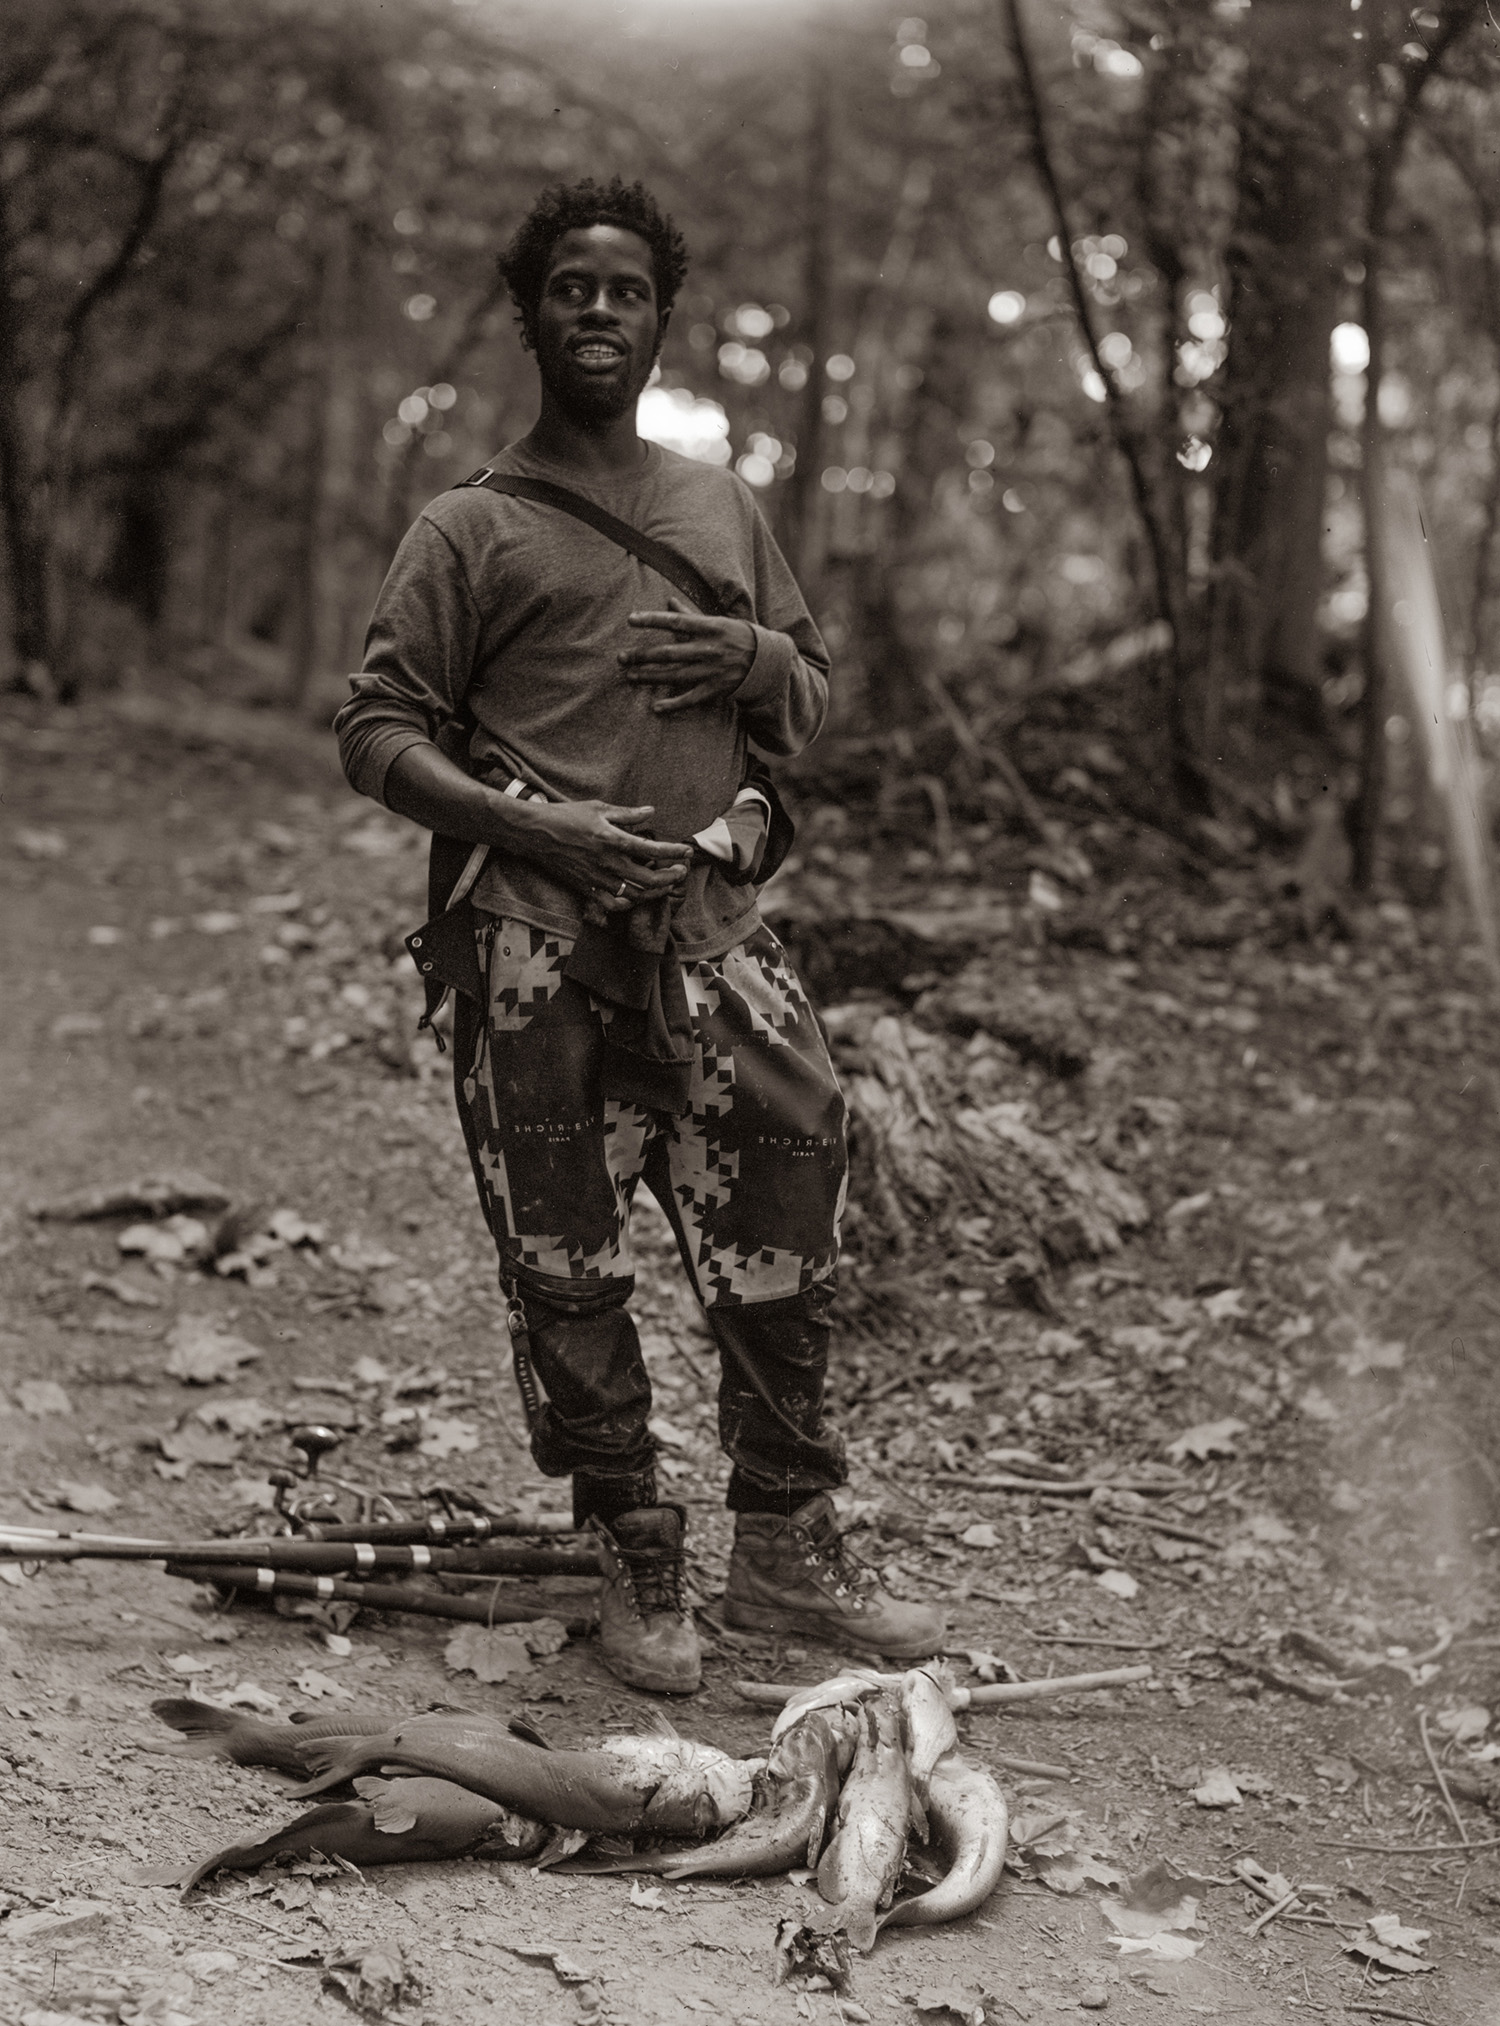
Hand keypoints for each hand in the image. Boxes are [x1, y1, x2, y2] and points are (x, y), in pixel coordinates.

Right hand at [520, 799, 690, 917]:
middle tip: (681, 871)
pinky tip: (636, 896)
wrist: (535, 833)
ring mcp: (596, 878)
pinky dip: (628, 904)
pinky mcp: (586, 888)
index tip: (686, 852)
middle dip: (670, 877)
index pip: (652, 850)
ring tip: (665, 884)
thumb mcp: (598, 808)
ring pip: (633, 894)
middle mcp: (607, 862)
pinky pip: (612, 904)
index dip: (673, 852)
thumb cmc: (566, 816)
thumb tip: (650, 812)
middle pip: (648, 879)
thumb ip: (627, 814)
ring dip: (654, 892)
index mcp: (612, 839)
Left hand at [620, 596, 755, 714]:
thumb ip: (690, 615)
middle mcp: (709, 649)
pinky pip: (691, 699)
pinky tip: (656, 707)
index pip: (675, 622)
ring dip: (650, 677)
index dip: (652, 620)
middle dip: (643, 655)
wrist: (766, 660)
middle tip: (620, 657)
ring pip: (675, 676)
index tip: (630, 620)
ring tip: (629, 676)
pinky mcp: (715, 690)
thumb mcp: (716, 622)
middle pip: (669, 653)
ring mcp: (712, 671)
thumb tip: (668, 602)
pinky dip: (674, 704)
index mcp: (709, 628)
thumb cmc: (735, 636)